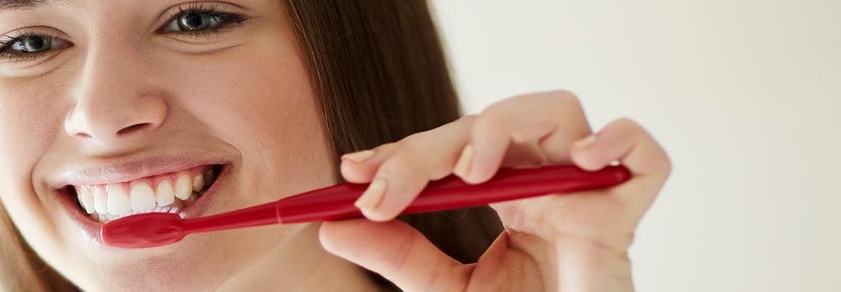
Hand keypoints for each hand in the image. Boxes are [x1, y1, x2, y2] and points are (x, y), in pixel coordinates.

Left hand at [320, 90, 670, 290]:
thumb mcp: (444, 291)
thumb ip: (397, 256)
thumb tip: (331, 229)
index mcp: (509, 196)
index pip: (452, 149)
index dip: (403, 153)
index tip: (352, 172)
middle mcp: (548, 184)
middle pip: (489, 127)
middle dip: (426, 150)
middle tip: (383, 187)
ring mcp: (589, 192)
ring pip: (555, 110)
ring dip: (502, 126)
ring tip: (471, 171)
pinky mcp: (629, 214)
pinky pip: (642, 154)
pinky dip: (617, 141)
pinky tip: (578, 159)